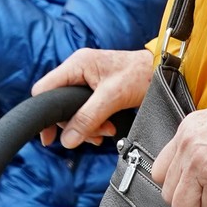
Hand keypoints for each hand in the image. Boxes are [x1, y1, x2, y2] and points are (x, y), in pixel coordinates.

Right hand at [34, 47, 154, 147]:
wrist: (163, 71)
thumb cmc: (141, 75)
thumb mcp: (113, 98)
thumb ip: (88, 118)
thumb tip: (67, 141)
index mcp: (77, 64)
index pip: (44, 90)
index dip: (43, 114)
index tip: (48, 137)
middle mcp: (78, 69)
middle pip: (60, 104)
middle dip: (75, 124)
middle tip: (94, 134)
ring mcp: (86, 78)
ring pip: (74, 110)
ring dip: (88, 126)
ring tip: (106, 131)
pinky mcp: (96, 88)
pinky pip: (86, 109)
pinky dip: (94, 122)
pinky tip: (107, 128)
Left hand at [148, 99, 206, 206]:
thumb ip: (200, 143)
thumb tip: (195, 169)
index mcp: (185, 132)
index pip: (158, 171)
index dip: (176, 184)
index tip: (192, 186)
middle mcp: (186, 147)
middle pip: (168, 195)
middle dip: (191, 199)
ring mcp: (198, 163)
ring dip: (206, 205)